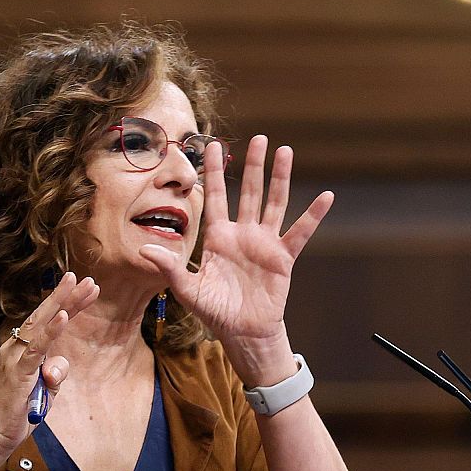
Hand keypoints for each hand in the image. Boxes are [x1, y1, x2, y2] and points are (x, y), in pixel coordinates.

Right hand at [0, 272, 98, 457]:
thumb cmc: (20, 410)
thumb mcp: (47, 389)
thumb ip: (55, 373)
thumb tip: (58, 367)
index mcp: (22, 349)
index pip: (46, 320)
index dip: (66, 303)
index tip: (86, 287)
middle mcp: (15, 347)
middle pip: (44, 315)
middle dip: (66, 295)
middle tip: (86, 278)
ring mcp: (15, 357)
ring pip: (41, 324)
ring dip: (62, 303)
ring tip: (78, 285)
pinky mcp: (19, 371)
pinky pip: (37, 347)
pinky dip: (51, 331)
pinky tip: (63, 317)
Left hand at [140, 135, 331, 381]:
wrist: (244, 332)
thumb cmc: (215, 311)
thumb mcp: (188, 289)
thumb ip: (170, 267)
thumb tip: (145, 251)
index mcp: (218, 237)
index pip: (215, 196)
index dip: (213, 172)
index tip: (211, 145)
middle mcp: (243, 234)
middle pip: (248, 191)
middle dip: (253, 164)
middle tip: (260, 138)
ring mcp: (265, 243)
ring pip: (274, 202)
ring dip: (280, 177)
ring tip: (285, 151)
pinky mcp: (283, 257)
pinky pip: (300, 232)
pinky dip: (314, 215)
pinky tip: (326, 196)